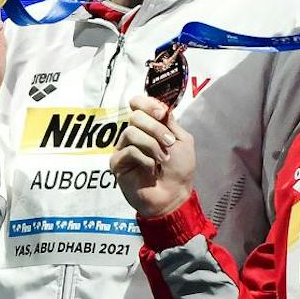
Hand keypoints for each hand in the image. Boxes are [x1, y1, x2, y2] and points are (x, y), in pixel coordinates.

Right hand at [110, 95, 195, 217]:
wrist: (174, 194)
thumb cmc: (179, 170)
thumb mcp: (182, 140)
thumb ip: (169, 122)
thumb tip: (159, 106)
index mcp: (149, 126)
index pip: (138, 104)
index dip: (147, 104)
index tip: (161, 113)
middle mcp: (135, 134)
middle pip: (135, 116)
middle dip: (155, 128)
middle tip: (168, 143)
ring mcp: (124, 148)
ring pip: (131, 132)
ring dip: (152, 145)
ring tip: (163, 159)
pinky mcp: (117, 163)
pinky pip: (129, 151)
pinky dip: (145, 159)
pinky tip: (151, 170)